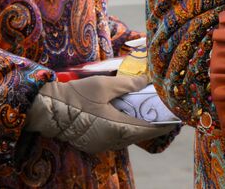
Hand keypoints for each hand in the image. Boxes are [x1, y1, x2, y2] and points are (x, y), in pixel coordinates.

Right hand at [26, 75, 177, 154]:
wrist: (48, 109)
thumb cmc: (77, 95)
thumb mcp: (106, 85)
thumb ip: (129, 84)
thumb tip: (149, 80)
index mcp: (118, 128)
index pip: (148, 129)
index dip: (164, 124)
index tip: (176, 119)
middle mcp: (112, 141)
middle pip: (139, 135)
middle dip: (153, 125)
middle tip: (164, 113)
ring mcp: (101, 145)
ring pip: (127, 138)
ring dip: (138, 127)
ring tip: (148, 114)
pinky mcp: (93, 144)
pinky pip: (116, 139)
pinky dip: (125, 129)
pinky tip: (126, 117)